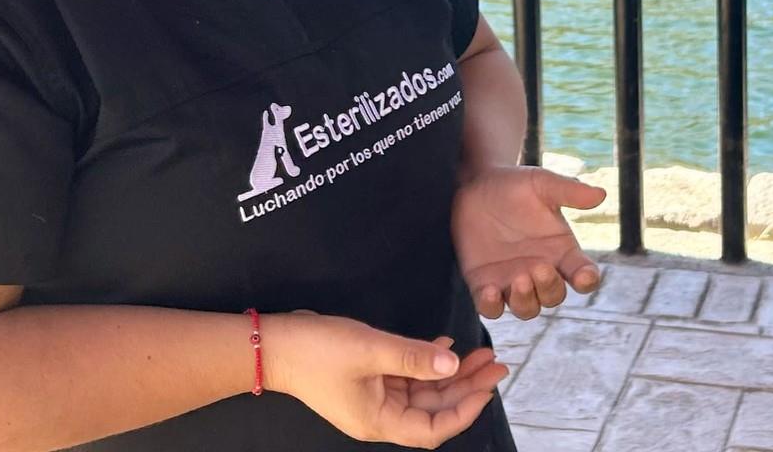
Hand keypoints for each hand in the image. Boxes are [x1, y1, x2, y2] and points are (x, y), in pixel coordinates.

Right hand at [267, 313, 506, 448]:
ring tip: (480, 352)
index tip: (489, 386)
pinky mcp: (369, 379)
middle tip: (496, 362)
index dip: (465, 410)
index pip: (433, 428)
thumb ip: (414, 357)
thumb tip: (452, 365)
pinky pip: (407, 377)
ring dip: (450, 373)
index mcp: (379, 421)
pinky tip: (444, 345)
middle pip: (433, 408)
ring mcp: (374, 397)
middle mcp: (380, 415)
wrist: (276, 344)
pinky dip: (426, 363)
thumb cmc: (320, 351)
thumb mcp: (372, 349)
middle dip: (466, 387)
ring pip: (423, 391)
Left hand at [452, 166, 605, 319]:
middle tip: (539, 267)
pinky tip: (490, 291)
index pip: (582, 273)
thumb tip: (601, 194)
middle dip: (549, 288)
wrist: (475, 184)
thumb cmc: (515, 184)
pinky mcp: (484, 285)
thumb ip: (569, 191)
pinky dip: (492, 307)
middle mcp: (540, 271)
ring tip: (519, 280)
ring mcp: (512, 281)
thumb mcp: (543, 184)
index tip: (585, 277)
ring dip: (525, 301)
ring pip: (527, 308)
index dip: (587, 280)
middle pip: (553, 296)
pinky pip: (491, 309)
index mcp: (560, 250)